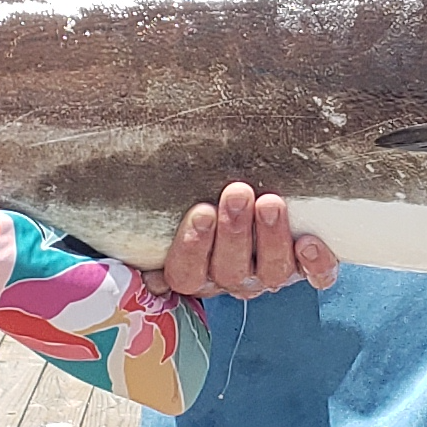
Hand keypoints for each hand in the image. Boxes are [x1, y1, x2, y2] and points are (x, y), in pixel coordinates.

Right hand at [153, 182, 340, 299]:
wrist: (258, 193)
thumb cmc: (207, 189)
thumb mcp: (179, 189)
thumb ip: (160, 184)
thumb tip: (109, 147)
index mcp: (194, 268)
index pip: (184, 273)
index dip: (192, 248)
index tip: (199, 210)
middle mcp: (230, 277)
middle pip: (228, 271)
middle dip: (234, 232)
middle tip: (238, 193)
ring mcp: (268, 275)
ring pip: (270, 274)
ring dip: (271, 238)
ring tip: (271, 202)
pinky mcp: (306, 269)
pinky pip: (316, 279)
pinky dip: (317, 266)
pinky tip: (313, 243)